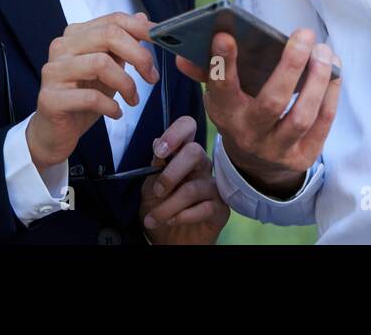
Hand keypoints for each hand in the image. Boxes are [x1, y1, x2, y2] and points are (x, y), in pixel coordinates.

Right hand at [26, 11, 159, 170]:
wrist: (54, 133)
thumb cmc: (82, 98)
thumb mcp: (109, 69)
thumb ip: (122, 44)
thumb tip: (143, 18)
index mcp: (76, 35)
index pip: (113, 20)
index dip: (141, 28)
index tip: (161, 41)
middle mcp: (62, 47)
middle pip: (108, 35)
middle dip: (138, 55)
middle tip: (151, 76)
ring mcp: (54, 71)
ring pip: (100, 63)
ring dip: (126, 84)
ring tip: (133, 99)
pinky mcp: (50, 98)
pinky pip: (89, 97)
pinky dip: (110, 105)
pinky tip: (116, 113)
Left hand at [139, 115, 228, 243]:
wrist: (168, 241)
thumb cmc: (160, 210)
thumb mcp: (150, 188)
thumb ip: (155, 166)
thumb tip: (156, 142)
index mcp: (183, 155)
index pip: (188, 128)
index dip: (176, 133)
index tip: (160, 151)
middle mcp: (202, 167)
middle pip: (195, 152)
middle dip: (171, 173)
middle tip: (158, 191)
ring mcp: (213, 187)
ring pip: (193, 188)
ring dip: (167, 207)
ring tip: (153, 219)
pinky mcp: (220, 209)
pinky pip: (204, 208)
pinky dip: (182, 216)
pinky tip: (172, 222)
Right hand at [176, 27, 339, 197]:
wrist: (256, 162)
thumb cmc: (240, 112)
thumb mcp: (220, 95)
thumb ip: (207, 70)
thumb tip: (183, 53)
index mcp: (225, 114)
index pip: (221, 89)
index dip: (222, 63)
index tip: (225, 35)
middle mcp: (250, 134)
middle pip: (272, 103)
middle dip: (290, 66)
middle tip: (304, 34)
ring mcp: (278, 149)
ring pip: (301, 116)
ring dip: (317, 80)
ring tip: (324, 51)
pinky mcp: (303, 157)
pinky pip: (322, 124)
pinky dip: (330, 95)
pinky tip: (333, 71)